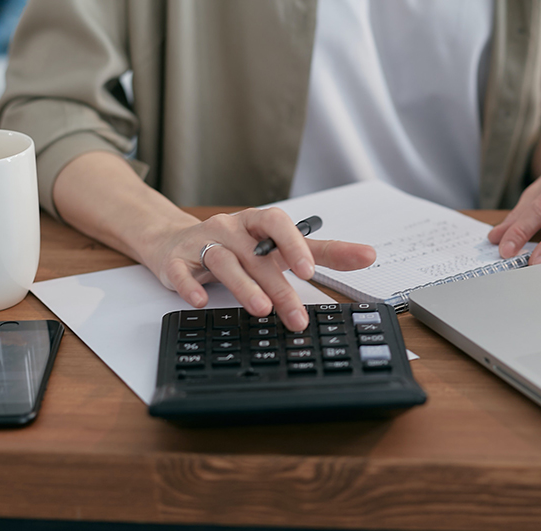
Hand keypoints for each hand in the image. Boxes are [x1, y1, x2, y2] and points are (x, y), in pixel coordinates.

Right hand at [143, 207, 375, 330]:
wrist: (173, 241)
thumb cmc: (236, 246)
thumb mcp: (277, 247)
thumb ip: (321, 252)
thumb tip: (368, 254)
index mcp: (257, 223)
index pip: (278, 224)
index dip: (294, 244)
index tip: (310, 270)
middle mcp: (230, 229)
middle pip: (256, 256)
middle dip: (278, 287)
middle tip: (296, 317)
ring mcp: (202, 243)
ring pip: (223, 261)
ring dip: (243, 286)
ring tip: (261, 309)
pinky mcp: (175, 260)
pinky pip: (181, 272)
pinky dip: (190, 286)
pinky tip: (200, 302)